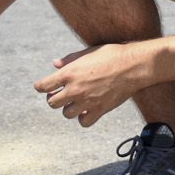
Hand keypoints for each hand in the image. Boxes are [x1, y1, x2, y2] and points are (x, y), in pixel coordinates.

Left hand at [33, 43, 150, 127]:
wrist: (133, 66)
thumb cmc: (110, 55)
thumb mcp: (87, 52)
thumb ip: (69, 60)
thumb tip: (55, 64)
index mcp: (69, 73)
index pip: (43, 86)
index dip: (41, 86)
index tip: (43, 87)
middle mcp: (74, 89)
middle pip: (52, 103)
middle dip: (54, 98)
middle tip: (61, 94)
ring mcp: (87, 101)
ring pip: (66, 114)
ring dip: (69, 108)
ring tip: (76, 102)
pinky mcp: (99, 110)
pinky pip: (84, 122)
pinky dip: (83, 118)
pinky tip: (87, 110)